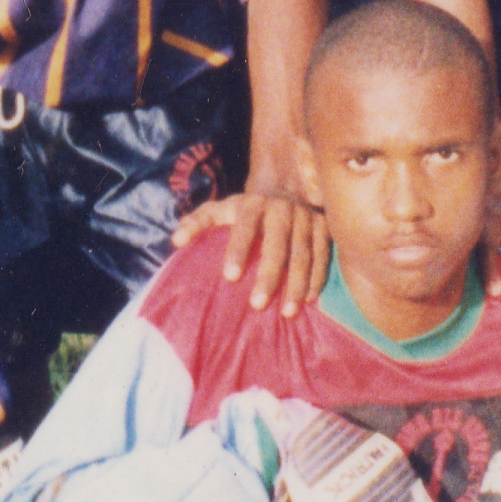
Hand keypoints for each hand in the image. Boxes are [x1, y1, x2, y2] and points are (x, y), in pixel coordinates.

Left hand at [178, 185, 329, 316]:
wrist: (285, 189)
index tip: (229, 277)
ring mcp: (306, 217)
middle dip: (269, 275)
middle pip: (277, 245)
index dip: (237, 250)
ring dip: (296, 284)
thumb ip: (197, 223)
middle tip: (257, 305)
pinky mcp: (324, 226)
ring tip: (287, 312)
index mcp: (253, 204)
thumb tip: (176, 241)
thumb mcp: (220, 209)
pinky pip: (323, 255)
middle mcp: (282, 208)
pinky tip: (308, 300)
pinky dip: (316, 278)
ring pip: (302, 254)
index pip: (244, 227)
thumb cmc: (246, 210)